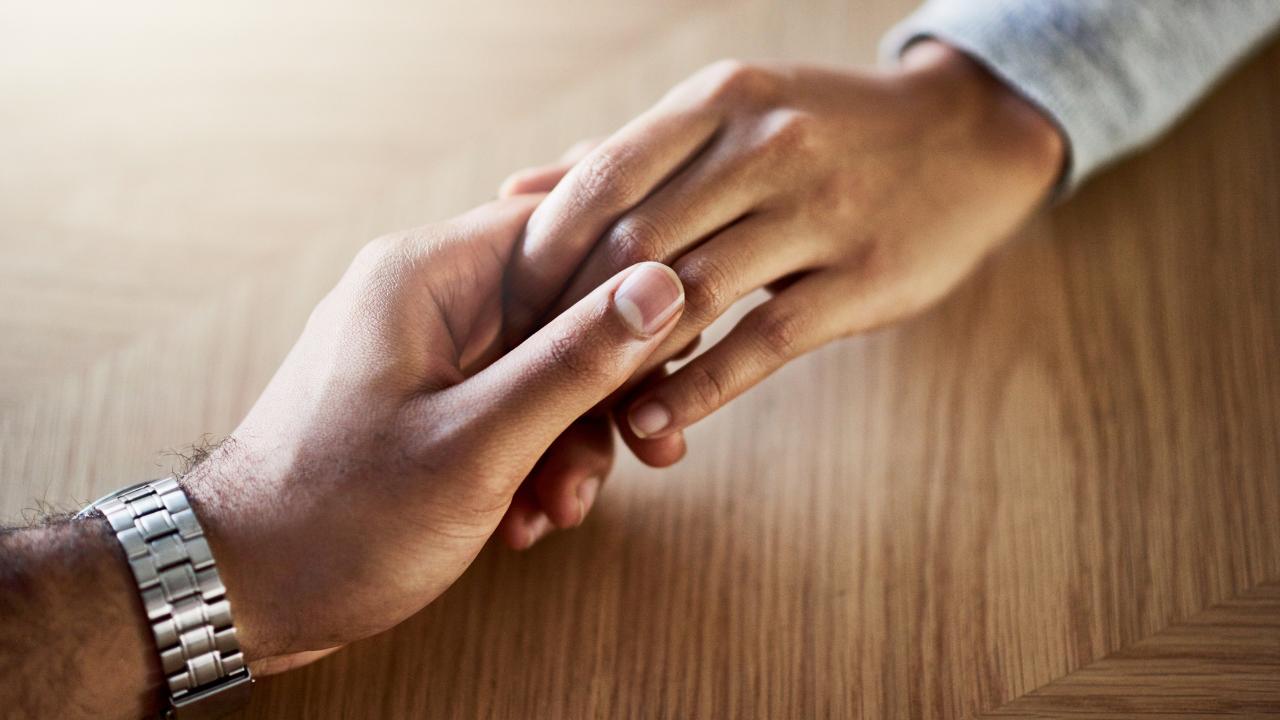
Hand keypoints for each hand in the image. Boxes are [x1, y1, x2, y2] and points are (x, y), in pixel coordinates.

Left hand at [178, 196, 685, 673]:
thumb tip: (661, 287)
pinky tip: (527, 519)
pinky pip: (510, 406)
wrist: (240, 593)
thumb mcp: (476, 444)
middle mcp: (426, 300)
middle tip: (638, 449)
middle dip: (603, 387)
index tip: (674, 346)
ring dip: (569, 439)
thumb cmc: (338, 518)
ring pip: (542, 366)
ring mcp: (424, 353)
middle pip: (561, 305)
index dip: (631, 279)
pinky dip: (531, 459)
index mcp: (426, 276)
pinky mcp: (427, 402)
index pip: (563, 225)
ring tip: (561, 507)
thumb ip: (572, 363)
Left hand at [497, 42, 1062, 532]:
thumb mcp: (727, 119)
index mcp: (717, 102)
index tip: (505, 313)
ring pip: (691, 295)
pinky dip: (697, 388)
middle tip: (528, 377)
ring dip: (623, 362)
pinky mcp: (864, 276)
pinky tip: (653, 421)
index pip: (600, 180)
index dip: (539, 254)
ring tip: (577, 411)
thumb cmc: (824, 135)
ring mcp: (819, 210)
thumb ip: (625, 158)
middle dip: (567, 320)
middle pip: (634, 243)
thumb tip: (516, 190)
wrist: (965, 139)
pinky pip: (763, 342)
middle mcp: (763, 143)